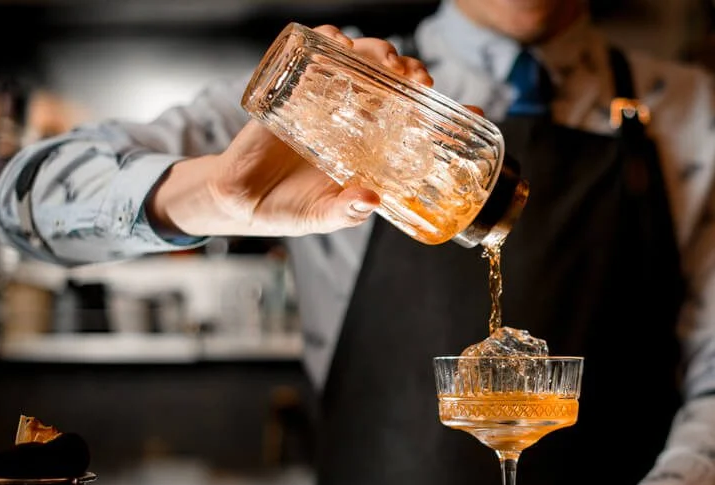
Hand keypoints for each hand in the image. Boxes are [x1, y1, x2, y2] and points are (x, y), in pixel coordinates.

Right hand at [148, 25, 433, 238]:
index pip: (419, 123)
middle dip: (412, 73)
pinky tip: (338, 42)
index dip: (447, 113)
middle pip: (395, 82)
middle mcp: (357, 120)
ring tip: (387, 61)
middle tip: (420, 80)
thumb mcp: (325, 215)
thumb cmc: (292, 209)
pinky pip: (315, 54)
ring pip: (362, 62)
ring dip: (379, 52)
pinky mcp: (295, 89)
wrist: (242, 200)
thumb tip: (369, 199)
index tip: (472, 110)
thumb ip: (348, 210)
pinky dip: (328, 40)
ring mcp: (328, 102)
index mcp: (375, 149)